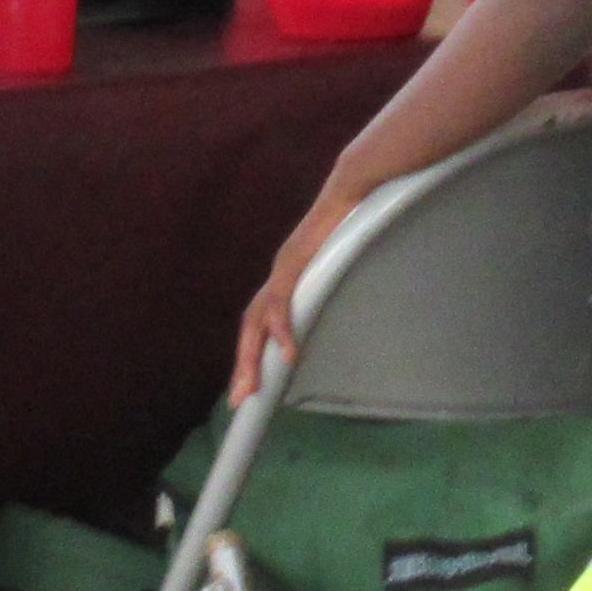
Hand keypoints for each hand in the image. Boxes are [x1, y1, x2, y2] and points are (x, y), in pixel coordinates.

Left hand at [233, 176, 370, 401]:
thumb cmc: (350, 225)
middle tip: (238, 400)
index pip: (259, 323)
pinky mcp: (293, 261)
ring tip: (252, 387)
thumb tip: (335, 315)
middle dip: (242, 365)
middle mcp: (276, 277)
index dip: (252, 354)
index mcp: (285, 280)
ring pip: (256, 320)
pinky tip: (287, 353)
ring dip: (252, 356)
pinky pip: (282, 302)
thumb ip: (327, 289)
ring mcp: (281, 269)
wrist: (353, 190)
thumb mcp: (336, 267)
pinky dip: (282, 329)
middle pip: (249, 328)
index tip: (249, 387)